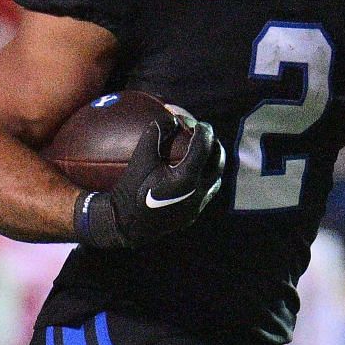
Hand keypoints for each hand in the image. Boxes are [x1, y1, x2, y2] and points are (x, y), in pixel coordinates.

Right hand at [74, 108, 224, 249]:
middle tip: (201, 134)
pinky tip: (190, 171)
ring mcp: (198, 205)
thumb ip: (156, 133)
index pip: (205, 144)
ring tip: (198, 151)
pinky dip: (203, 176)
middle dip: (212, 143)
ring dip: (210, 161)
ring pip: (215, 177)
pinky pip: (207, 191)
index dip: (202, 129)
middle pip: (218, 160)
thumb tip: (171, 118)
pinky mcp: (194, 214)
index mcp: (187, 177)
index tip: (196, 123)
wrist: (126, 225)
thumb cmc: (131, 190)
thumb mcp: (140, 157)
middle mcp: (199, 192)